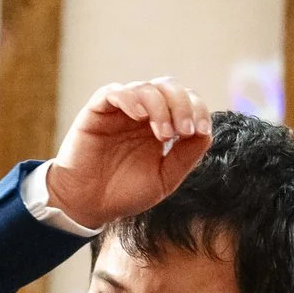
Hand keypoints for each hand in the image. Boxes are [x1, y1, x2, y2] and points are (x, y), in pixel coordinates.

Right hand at [42, 79, 212, 232]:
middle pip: (169, 87)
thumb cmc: (124, 193)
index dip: (198, 110)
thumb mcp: (164, 179)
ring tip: (163, 134)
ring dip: (160, 107)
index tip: (200, 131)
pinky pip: (113, 92)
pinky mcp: (96, 111)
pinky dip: (129, 99)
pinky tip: (138, 117)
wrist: (88, 206)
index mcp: (161, 125)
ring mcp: (119, 110)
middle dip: (182, 105)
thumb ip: (187, 156)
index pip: (186, 101)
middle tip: (183, 131)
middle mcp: (142, 113)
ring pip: (146, 88)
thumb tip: (206, 132)